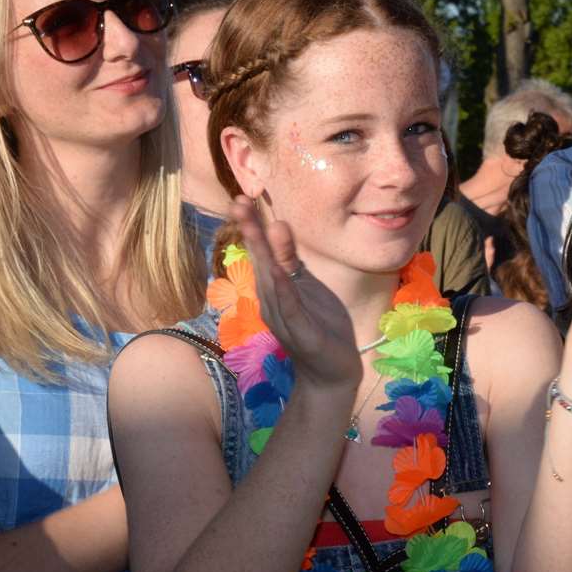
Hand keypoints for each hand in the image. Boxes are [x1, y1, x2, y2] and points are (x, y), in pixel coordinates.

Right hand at [229, 196, 362, 392]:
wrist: (332, 373)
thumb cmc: (320, 326)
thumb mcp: (308, 287)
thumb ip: (292, 260)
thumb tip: (278, 224)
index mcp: (274, 288)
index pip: (261, 253)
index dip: (251, 226)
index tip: (241, 198)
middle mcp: (272, 301)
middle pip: (260, 261)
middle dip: (250, 232)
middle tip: (238, 202)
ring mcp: (284, 318)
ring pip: (271, 281)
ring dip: (263, 254)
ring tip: (256, 224)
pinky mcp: (301, 334)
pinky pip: (290, 308)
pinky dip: (284, 291)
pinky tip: (278, 273)